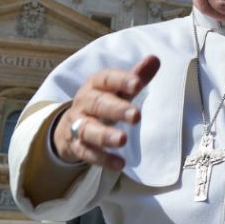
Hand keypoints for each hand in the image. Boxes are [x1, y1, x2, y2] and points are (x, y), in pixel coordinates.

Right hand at [53, 55, 160, 169]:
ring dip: (105, 135)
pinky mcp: (77, 146)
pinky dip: (103, 159)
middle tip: (136, 116)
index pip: (106, 79)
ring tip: (122, 140)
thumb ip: (136, 76)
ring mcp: (78, 124)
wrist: (69, 125)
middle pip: (98, 103)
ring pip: (88, 129)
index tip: (138, 84)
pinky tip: (119, 164)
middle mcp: (84, 102)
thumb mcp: (117, 89)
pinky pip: (88, 153)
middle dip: (116, 109)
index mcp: (95, 84)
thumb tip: (155, 59)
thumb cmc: (103, 102)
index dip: (121, 80)